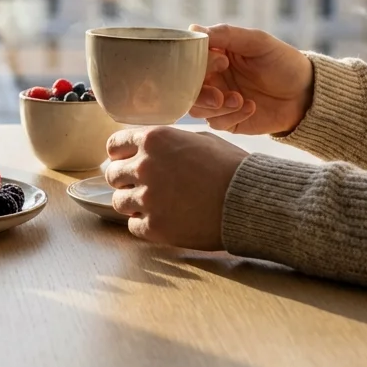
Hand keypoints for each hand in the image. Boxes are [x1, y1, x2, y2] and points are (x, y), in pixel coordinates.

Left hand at [105, 126, 248, 250]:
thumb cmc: (232, 168)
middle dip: (125, 180)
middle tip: (143, 187)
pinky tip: (163, 221)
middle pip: (113, 175)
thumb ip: (169, 143)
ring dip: (133, 204)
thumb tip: (152, 149)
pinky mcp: (155, 227)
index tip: (126, 162)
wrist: (252, 201)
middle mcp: (144, 166)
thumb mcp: (200, 140)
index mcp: (154, 139)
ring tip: (155, 205)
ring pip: (119, 202)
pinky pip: (133, 226)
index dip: (120, 155)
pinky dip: (145, 225)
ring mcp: (148, 198)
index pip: (115, 145)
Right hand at [187, 24, 313, 136]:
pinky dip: (232, 115)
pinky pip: (216, 123)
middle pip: (186, 88)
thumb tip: (193, 29)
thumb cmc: (282, 61)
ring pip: (197, 108)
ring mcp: (218, 100)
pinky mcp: (228, 120)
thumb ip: (226, 34)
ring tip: (240, 100)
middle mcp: (211, 78)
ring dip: (216, 106)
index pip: (189, 60)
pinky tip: (251, 107)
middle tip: (220, 94)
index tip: (223, 61)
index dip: (200, 63)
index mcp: (213, 55)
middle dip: (201, 93)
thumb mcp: (257, 42)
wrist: (306, 93)